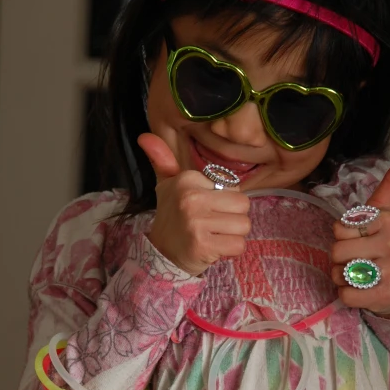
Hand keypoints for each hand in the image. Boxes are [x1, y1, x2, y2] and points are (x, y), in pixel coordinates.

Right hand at [137, 134, 250, 274]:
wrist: (162, 253)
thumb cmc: (173, 216)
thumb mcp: (167, 185)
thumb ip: (163, 159)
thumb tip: (145, 136)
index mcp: (187, 179)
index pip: (234, 187)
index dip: (226, 201)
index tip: (206, 208)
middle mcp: (191, 197)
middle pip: (243, 205)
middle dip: (233, 218)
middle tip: (213, 224)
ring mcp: (197, 222)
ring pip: (244, 225)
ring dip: (233, 235)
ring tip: (214, 235)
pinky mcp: (203, 244)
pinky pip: (239, 245)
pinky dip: (231, 250)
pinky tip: (214, 247)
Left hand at [330, 160, 389, 317]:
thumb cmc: (383, 245)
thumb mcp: (384, 214)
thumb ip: (389, 187)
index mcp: (388, 221)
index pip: (340, 227)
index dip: (343, 234)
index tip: (360, 236)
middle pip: (337, 250)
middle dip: (339, 257)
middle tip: (357, 258)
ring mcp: (389, 271)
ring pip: (340, 272)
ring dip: (341, 275)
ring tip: (358, 273)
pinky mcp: (384, 295)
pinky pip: (346, 294)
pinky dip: (346, 293)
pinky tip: (361, 289)